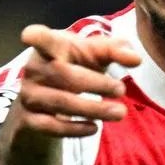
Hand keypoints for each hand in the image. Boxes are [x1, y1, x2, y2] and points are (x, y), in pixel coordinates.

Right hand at [13, 24, 141, 138]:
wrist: (44, 106)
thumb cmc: (74, 69)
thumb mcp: (92, 56)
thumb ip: (114, 51)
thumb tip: (135, 58)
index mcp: (49, 48)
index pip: (41, 39)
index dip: (35, 36)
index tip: (29, 35)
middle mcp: (34, 69)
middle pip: (62, 73)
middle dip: (95, 82)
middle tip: (122, 90)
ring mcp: (29, 95)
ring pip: (60, 102)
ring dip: (92, 108)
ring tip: (120, 113)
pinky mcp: (28, 120)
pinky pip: (50, 126)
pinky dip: (74, 129)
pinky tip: (94, 128)